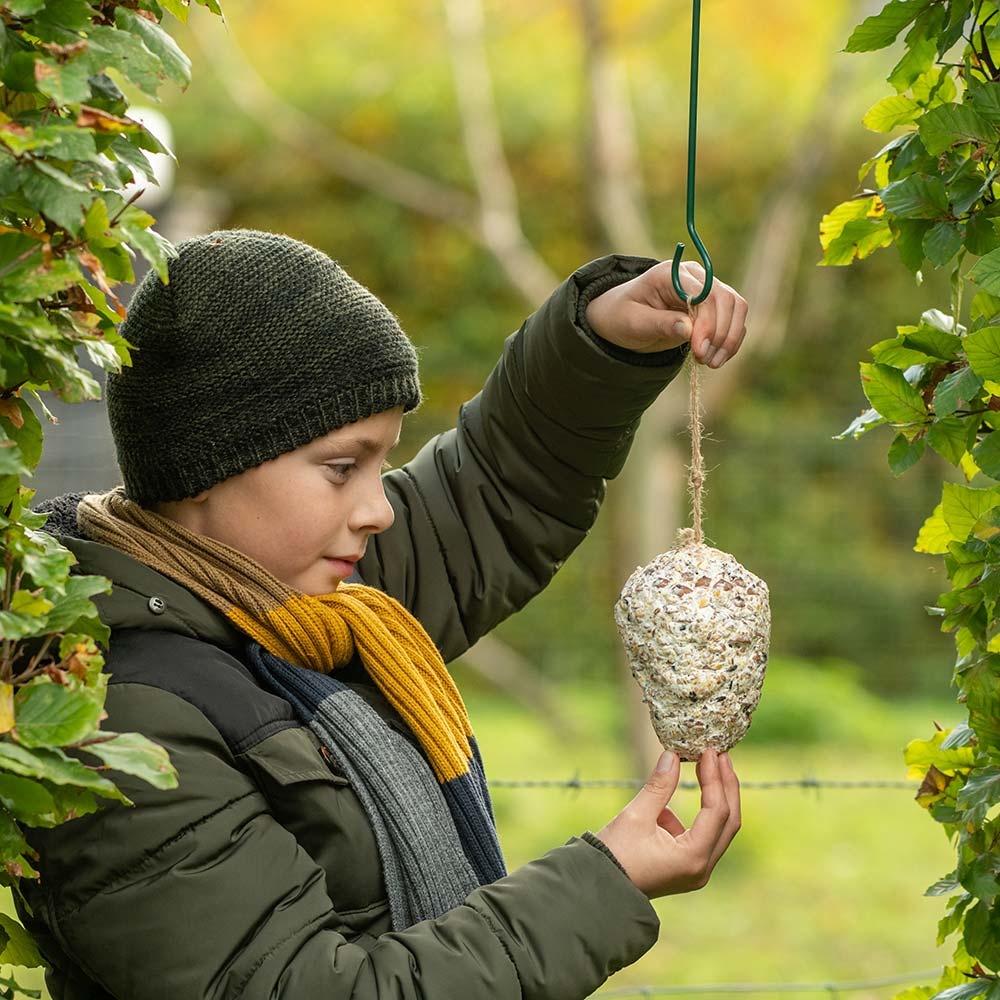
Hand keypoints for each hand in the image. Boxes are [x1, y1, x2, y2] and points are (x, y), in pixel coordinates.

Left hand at [585, 261, 747, 367]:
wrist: (622, 318)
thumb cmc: (623, 316)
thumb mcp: (633, 323)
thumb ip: (660, 324)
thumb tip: (689, 329)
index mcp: (671, 274)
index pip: (703, 293)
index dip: (707, 323)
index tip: (699, 351)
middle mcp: (694, 276)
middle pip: (725, 299)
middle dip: (721, 333)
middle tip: (705, 360)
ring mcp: (706, 289)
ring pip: (736, 307)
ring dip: (730, 338)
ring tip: (711, 363)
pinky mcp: (712, 306)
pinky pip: (734, 319)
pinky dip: (730, 341)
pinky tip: (715, 358)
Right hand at [595, 749, 740, 898]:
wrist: (600, 889)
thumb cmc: (614, 855)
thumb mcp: (635, 816)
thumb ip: (659, 786)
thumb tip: (673, 755)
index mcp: (692, 857)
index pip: (716, 811)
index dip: (715, 778)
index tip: (709, 751)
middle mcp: (702, 867)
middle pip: (729, 821)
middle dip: (726, 785)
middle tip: (720, 754)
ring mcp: (697, 870)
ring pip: (721, 828)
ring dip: (718, 796)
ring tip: (710, 765)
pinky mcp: (689, 866)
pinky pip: (705, 834)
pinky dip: (703, 811)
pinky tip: (687, 791)